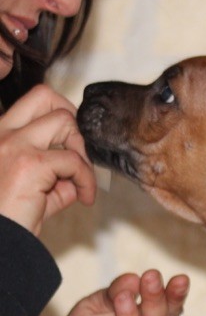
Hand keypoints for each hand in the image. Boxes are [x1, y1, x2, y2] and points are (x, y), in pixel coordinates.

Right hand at [0, 85, 96, 235]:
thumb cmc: (6, 219)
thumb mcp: (29, 190)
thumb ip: (52, 175)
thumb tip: (78, 172)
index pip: (30, 102)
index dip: (57, 116)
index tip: (69, 145)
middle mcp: (0, 132)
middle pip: (45, 96)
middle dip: (72, 121)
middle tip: (79, 153)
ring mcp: (13, 144)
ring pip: (64, 120)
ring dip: (81, 149)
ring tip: (81, 179)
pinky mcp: (30, 164)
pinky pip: (75, 161)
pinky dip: (87, 180)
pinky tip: (84, 198)